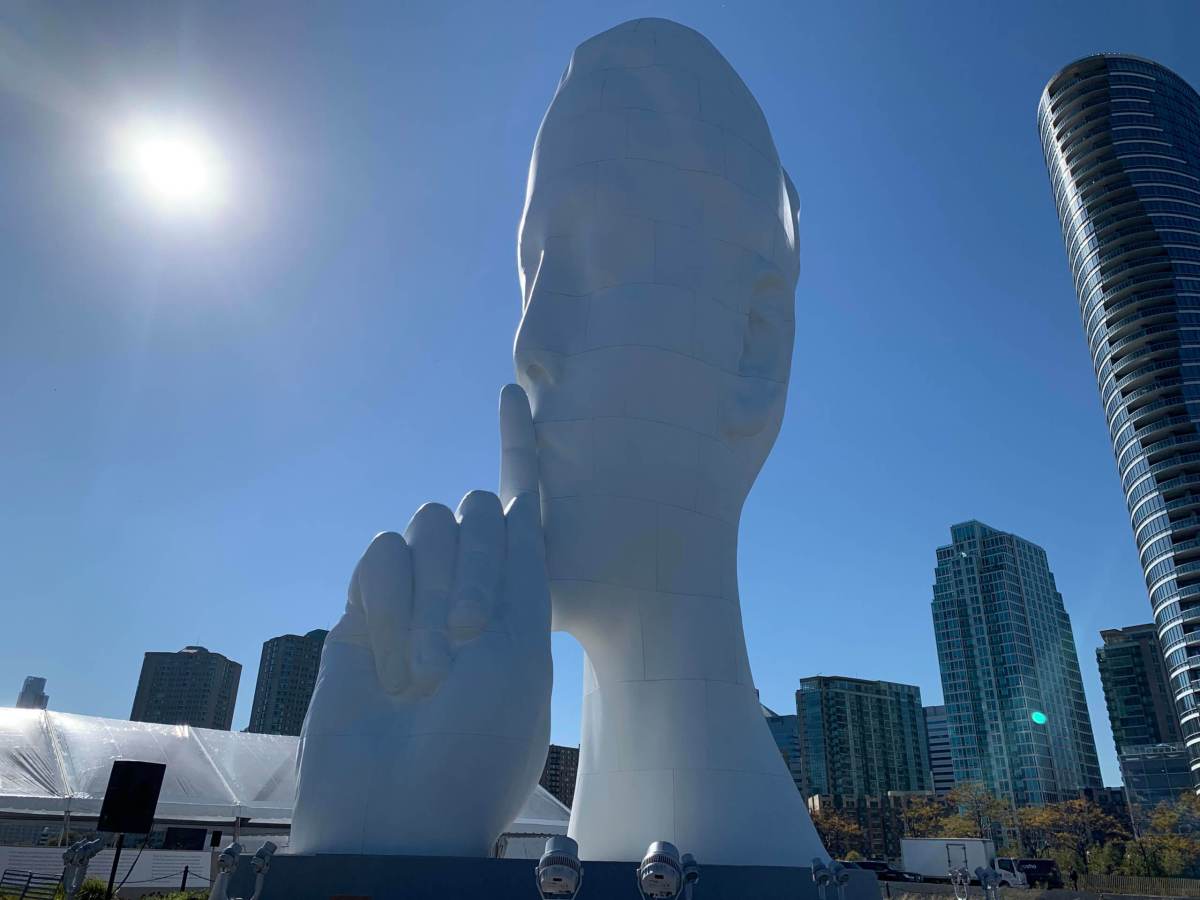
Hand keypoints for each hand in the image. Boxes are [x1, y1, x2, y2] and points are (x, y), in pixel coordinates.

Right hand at [290, 384, 551, 856]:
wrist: (399, 807)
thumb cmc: (476, 740)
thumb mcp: (521, 649)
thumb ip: (515, 567)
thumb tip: (514, 497)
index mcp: (524, 596)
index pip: (525, 508)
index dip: (522, 448)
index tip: (513, 392)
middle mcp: (470, 585)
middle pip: (473, 511)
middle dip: (473, 568)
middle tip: (466, 641)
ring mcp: (417, 595)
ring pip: (425, 529)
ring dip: (428, 598)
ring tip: (427, 674)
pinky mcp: (366, 605)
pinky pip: (380, 556)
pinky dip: (389, 605)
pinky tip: (390, 665)